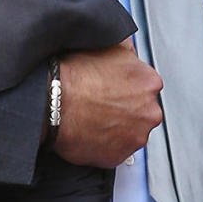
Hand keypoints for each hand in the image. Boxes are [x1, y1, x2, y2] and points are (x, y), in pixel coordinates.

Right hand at [54, 43, 161, 167]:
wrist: (52, 102)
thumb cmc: (75, 75)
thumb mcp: (108, 44)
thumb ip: (127, 48)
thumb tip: (129, 48)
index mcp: (150, 83)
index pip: (146, 87)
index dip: (127, 87)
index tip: (113, 89)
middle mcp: (149, 112)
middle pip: (142, 112)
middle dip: (125, 109)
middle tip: (101, 104)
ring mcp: (135, 137)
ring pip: (130, 133)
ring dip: (116, 128)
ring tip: (93, 118)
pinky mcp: (118, 157)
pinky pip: (114, 151)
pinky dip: (104, 145)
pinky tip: (90, 132)